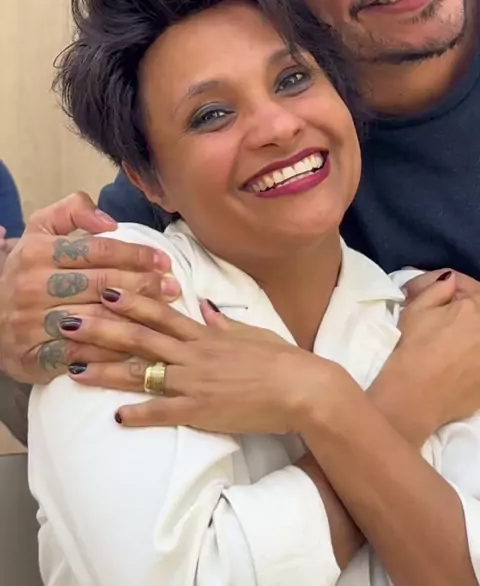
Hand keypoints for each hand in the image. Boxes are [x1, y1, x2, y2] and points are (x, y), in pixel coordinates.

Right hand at [0, 193, 179, 383]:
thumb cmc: (27, 268)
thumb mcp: (40, 228)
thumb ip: (73, 210)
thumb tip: (109, 221)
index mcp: (39, 251)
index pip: (98, 251)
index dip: (135, 255)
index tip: (162, 261)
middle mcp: (33, 286)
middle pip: (102, 284)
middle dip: (144, 285)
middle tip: (172, 286)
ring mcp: (32, 322)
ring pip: (96, 320)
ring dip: (135, 318)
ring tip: (164, 313)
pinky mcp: (32, 355)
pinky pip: (80, 355)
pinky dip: (110, 352)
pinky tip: (136, 347)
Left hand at [57, 291, 331, 431]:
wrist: (303, 389)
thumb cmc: (281, 359)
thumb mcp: (250, 333)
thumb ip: (222, 323)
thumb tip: (204, 308)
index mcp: (204, 335)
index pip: (160, 313)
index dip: (129, 301)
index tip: (103, 290)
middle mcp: (194, 355)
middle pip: (140, 339)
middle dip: (102, 330)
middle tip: (69, 322)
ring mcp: (195, 383)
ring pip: (143, 373)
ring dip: (107, 370)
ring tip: (75, 367)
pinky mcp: (202, 411)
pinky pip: (165, 412)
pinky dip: (141, 414)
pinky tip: (117, 416)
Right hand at [391, 272, 479, 427]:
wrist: (415, 396)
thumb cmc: (413, 348)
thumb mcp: (417, 308)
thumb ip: (436, 286)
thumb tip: (449, 282)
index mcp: (477, 305)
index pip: (463, 283)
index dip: (438, 284)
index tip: (418, 294)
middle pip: (476, 308)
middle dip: (457, 306)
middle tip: (434, 313)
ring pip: (476, 333)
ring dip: (466, 329)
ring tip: (445, 336)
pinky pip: (478, 356)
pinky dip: (470, 352)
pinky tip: (455, 357)